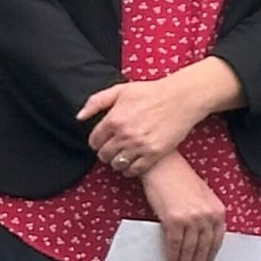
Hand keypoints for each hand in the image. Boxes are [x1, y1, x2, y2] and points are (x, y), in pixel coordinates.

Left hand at [80, 73, 209, 179]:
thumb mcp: (121, 90)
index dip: (97, 141)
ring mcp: (139, 146)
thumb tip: (80, 117)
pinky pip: (134, 170)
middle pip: (104, 155)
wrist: (180, 98)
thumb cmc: (151, 92)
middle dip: (105, 152)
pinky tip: (132, 163)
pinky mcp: (153, 154)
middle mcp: (124, 134)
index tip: (103, 140)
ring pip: (117, 164)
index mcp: (114, 118)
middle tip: (112, 148)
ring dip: (117, 162)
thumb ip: (97, 102)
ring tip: (122, 155)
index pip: (94, 141)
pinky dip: (130, 170)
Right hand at [141, 153, 225, 260]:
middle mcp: (207, 215)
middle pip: (204, 248)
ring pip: (190, 249)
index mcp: (217, 210)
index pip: (217, 240)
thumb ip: (205, 215)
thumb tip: (200, 237)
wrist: (162, 166)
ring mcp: (191, 219)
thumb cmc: (179, 177)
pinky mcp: (174, 221)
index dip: (210, 256)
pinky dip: (173, 256)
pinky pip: (175, 245)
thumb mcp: (202, 196)